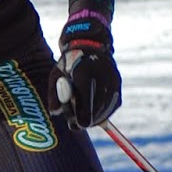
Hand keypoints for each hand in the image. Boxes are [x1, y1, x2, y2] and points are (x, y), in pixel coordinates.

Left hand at [48, 7, 121, 128]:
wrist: (89, 45)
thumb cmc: (68, 64)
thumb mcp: (56, 76)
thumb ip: (54, 94)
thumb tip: (54, 112)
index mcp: (83, 71)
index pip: (86, 95)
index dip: (84, 113)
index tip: (80, 124)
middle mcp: (102, 74)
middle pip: (98, 105)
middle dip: (88, 119)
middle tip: (77, 126)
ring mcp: (112, 78)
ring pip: (107, 106)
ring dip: (96, 118)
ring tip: (84, 119)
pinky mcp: (118, 82)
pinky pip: (113, 104)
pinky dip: (105, 112)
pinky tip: (94, 114)